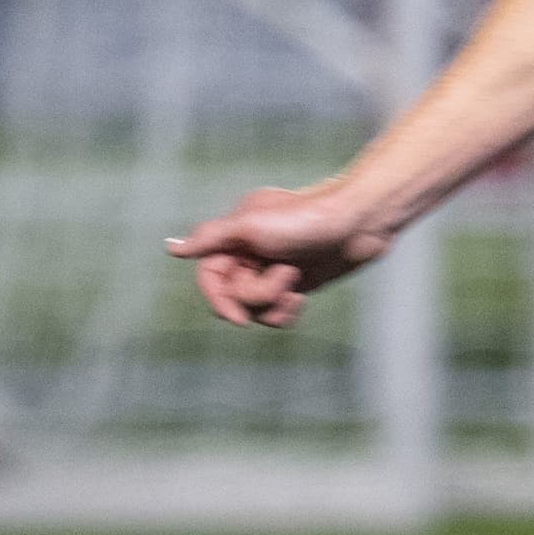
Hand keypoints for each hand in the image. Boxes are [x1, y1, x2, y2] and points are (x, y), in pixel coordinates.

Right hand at [166, 185, 395, 327]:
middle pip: (232, 294)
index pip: (208, 275)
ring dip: (273, 303)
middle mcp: (250, 253)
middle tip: (288, 275)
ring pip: (254, 307)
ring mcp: (272, 269)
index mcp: (235, 236)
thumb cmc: (308, 218)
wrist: (361, 223)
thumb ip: (212, 237)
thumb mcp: (253, 225)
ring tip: (297, 282)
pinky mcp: (295, 284)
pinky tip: (301, 300)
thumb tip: (171, 248)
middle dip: (257, 295)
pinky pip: (275, 312)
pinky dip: (285, 311)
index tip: (238, 316)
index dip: (218, 298)